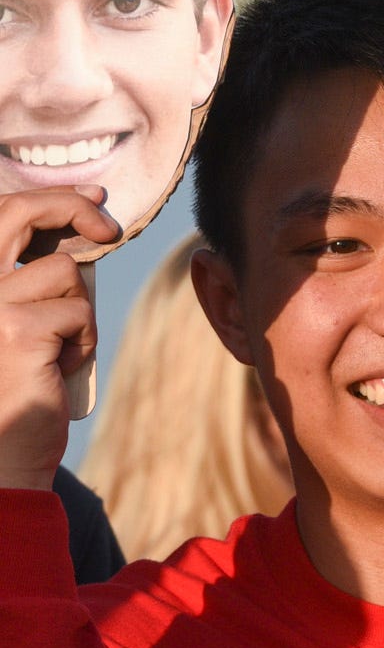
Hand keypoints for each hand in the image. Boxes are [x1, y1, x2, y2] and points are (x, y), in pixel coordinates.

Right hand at [0, 187, 116, 492]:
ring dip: (77, 311)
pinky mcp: (16, 330)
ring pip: (64, 274)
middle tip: (108, 227)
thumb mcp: (15, 319)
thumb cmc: (13, 384)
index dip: (48, 198)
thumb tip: (80, 229)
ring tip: (56, 348)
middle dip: (70, 207)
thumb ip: (29, 277)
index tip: (93, 199)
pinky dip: (83, 340)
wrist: (0, 449)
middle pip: (15, 214)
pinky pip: (79, 313)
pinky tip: (57, 367)